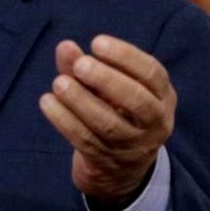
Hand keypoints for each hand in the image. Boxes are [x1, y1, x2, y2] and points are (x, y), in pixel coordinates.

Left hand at [38, 35, 175, 209]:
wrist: (120, 167)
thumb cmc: (117, 110)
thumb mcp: (109, 86)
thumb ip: (86, 64)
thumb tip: (64, 46)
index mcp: (162, 96)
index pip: (152, 73)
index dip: (125, 56)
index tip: (96, 43)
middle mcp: (154, 122)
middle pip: (136, 101)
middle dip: (106, 80)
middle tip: (80, 65)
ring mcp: (132, 145)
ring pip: (108, 124)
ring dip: (81, 101)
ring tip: (59, 83)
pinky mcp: (107, 161)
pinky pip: (85, 140)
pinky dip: (64, 120)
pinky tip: (47, 102)